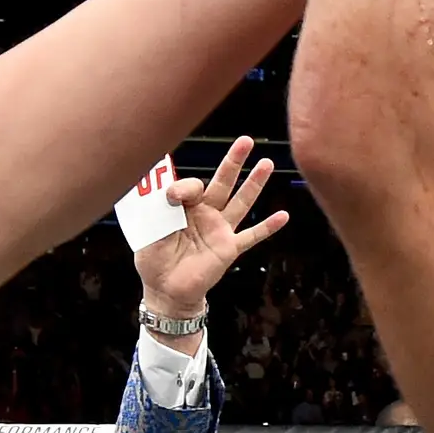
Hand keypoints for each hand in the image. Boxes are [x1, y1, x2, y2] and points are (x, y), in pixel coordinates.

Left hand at [134, 134, 289, 316]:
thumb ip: (159, 209)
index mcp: (185, 207)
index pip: (193, 186)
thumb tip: (172, 192)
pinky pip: (252, 236)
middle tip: (246, 141)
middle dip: (234, 161)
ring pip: (241, 202)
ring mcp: (220, 230)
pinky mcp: (229, 249)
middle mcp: (206, 214)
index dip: (185, 187)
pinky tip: (283, 216)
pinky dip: (267, 227)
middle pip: (223, 182)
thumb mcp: (150, 230)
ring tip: (266, 164)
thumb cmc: (155, 260)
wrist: (165, 291)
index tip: (172, 196)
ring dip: (254, 184)